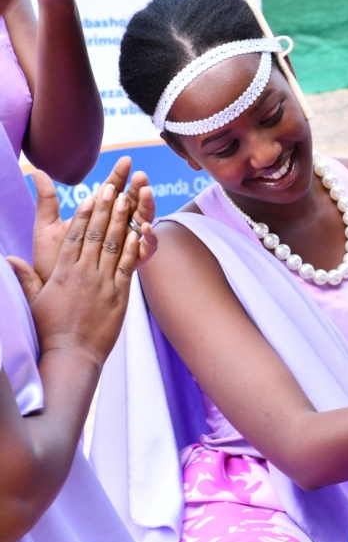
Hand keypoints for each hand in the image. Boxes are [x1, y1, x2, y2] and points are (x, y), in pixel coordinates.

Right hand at [7, 183, 143, 364]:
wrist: (71, 354)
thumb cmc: (51, 329)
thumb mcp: (35, 300)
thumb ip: (26, 277)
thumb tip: (8, 260)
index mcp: (62, 272)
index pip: (73, 236)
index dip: (83, 215)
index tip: (89, 197)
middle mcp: (83, 273)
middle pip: (95, 234)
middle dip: (104, 209)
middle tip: (112, 187)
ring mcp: (103, 283)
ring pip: (113, 245)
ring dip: (121, 221)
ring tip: (128, 201)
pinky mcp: (120, 296)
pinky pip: (128, 266)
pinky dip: (133, 248)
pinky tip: (140, 232)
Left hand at [32, 157, 156, 283]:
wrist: (53, 293)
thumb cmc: (49, 261)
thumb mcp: (45, 227)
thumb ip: (47, 201)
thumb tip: (38, 173)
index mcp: (97, 218)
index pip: (112, 192)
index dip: (120, 176)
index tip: (126, 161)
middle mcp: (114, 230)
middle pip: (131, 205)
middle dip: (138, 189)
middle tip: (141, 176)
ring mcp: (124, 247)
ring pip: (142, 224)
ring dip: (147, 208)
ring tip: (147, 194)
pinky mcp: (128, 266)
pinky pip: (144, 252)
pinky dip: (148, 240)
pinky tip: (143, 228)